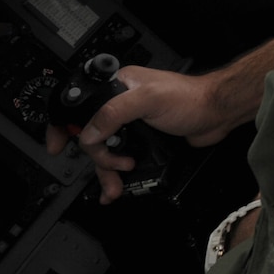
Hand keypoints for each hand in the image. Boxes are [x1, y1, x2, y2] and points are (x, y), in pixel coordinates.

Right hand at [46, 39, 273, 203]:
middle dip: (95, 155)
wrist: (216, 114)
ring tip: (116, 183)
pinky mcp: (142, 140)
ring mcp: (131, 124)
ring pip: (105, 151)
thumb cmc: (190, 98)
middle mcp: (122, 104)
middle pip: (91, 134)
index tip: (56, 144)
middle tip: (110, 163)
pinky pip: (120, 160)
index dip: (64, 123)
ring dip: (106, 170)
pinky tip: (116, 187)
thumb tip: (89, 133)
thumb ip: (114, 113)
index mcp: (118, 86)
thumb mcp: (148, 100)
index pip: (80, 103)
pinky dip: (116, 174)